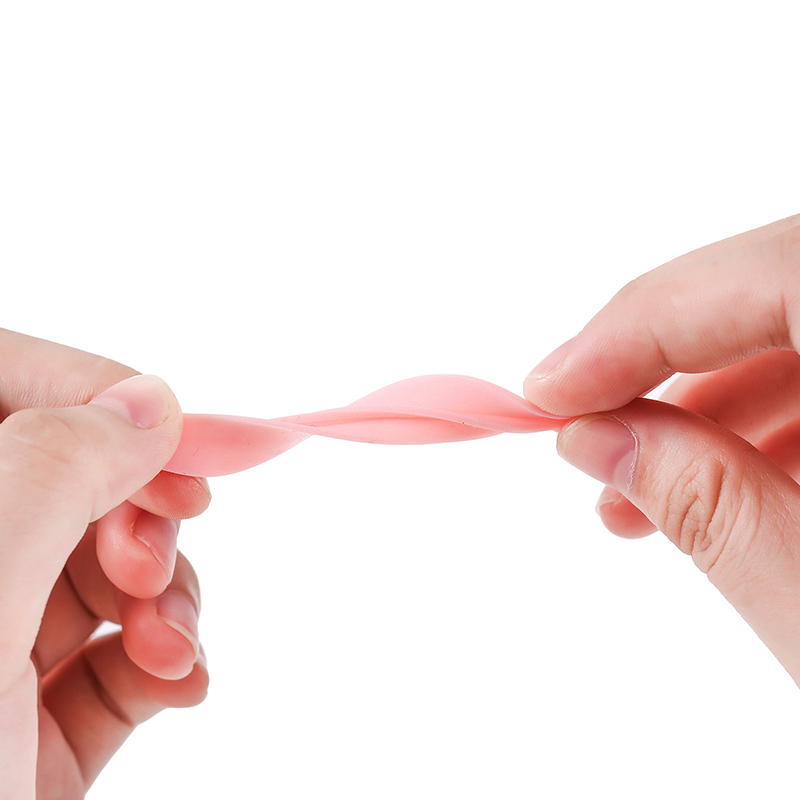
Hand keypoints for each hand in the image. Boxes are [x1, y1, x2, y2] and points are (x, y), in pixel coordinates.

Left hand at [0, 329, 210, 798]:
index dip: (91, 394)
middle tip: (152, 560)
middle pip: (71, 478)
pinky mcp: (40, 711)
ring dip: (168, 591)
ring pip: (110, 564)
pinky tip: (182, 677)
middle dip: (136, 512)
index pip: (2, 382)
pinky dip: (170, 652)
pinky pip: (126, 647)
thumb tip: (152, 401)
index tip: (172, 440)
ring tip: (172, 640)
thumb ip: (58, 463)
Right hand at [522, 214, 799, 685]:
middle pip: (784, 286)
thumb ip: (716, 511)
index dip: (641, 325)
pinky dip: (776, 427)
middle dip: (665, 365)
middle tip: (581, 435)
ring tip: (637, 495)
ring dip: (714, 407)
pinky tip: (721, 495)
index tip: (547, 389)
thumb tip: (599, 437)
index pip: (777, 275)